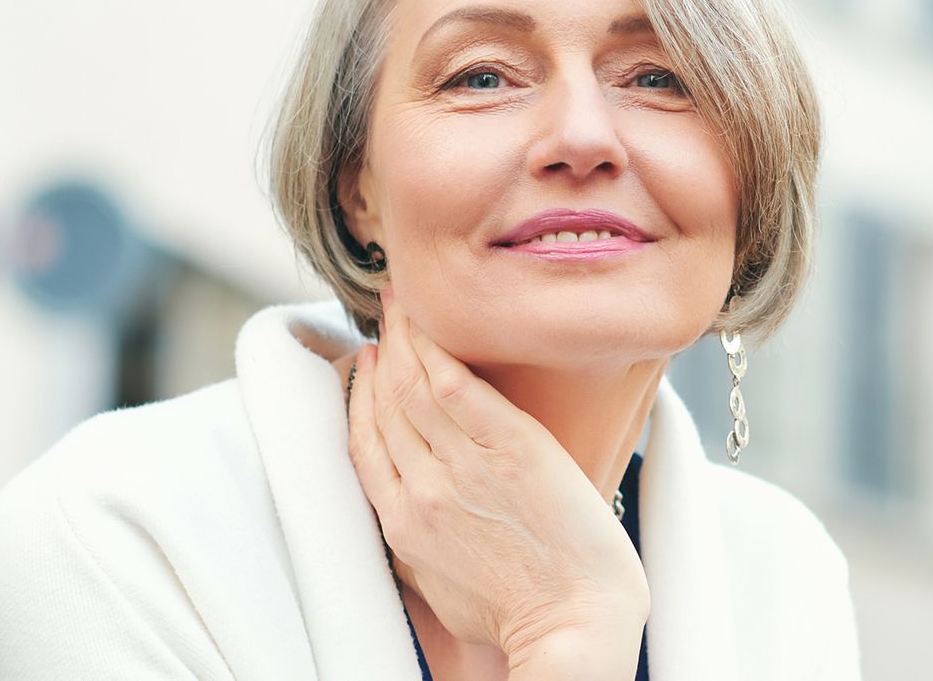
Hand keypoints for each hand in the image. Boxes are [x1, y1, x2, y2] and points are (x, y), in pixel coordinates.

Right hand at [346, 285, 649, 664]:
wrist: (572, 625)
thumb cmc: (518, 616)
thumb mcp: (440, 589)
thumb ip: (416, 543)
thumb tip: (408, 515)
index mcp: (401, 527)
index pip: (364, 443)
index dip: (360, 397)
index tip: (363, 367)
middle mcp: (420, 490)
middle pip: (385, 404)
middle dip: (379, 354)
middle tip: (382, 321)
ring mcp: (462, 466)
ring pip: (413, 385)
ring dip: (402, 337)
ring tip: (402, 307)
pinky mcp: (509, 447)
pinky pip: (457, 383)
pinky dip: (435, 347)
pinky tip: (429, 322)